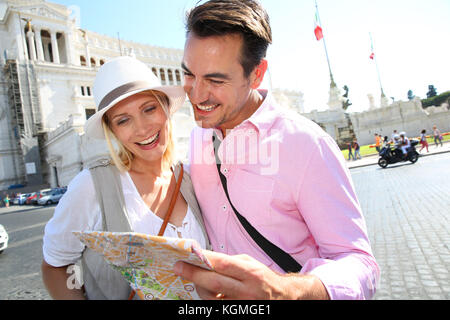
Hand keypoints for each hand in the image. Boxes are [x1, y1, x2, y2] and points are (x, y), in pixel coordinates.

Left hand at [173, 250, 328, 299]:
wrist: (282, 298)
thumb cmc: (262, 277)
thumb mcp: (250, 264)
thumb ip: (230, 262)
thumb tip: (205, 258)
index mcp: (251, 273)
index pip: (224, 264)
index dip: (204, 259)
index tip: (188, 254)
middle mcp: (248, 291)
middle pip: (215, 283)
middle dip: (194, 274)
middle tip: (178, 267)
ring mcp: (243, 306)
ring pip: (212, 299)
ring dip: (199, 289)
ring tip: (196, 281)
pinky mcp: (238, 314)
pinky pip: (217, 308)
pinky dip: (208, 300)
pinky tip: (206, 292)